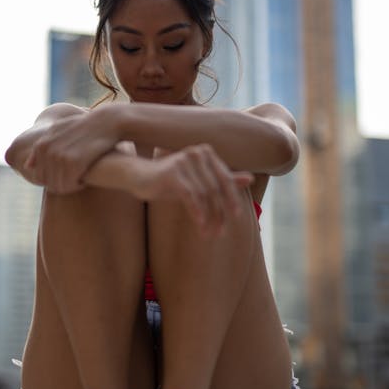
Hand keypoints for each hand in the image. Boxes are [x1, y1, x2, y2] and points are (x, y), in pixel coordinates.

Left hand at [24, 108, 118, 193]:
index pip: (39, 177)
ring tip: (82, 177)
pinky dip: (79, 185)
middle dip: (62, 185)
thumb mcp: (58, 131)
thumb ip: (41, 148)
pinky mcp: (73, 162)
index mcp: (40, 145)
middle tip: (76, 178)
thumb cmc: (84, 128)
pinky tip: (86, 178)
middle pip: (48, 183)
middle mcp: (46, 150)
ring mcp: (59, 156)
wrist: (106, 122)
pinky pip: (71, 185)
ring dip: (71, 186)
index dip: (54, 180)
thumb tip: (27, 166)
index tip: (67, 175)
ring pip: (60, 186)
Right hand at [134, 144, 253, 236]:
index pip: (225, 179)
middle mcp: (198, 154)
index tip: (236, 218)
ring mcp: (185, 161)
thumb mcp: (198, 182)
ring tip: (208, 234)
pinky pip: (190, 195)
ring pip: (204, 194)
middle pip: (216, 189)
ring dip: (208, 217)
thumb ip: (223, 179)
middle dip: (219, 213)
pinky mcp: (172, 172)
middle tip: (220, 233)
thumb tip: (250, 178)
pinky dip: (197, 211)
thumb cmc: (170, 180)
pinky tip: (200, 224)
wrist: (138, 176)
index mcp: (207, 154)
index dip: (232, 199)